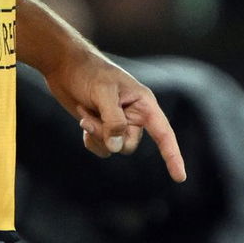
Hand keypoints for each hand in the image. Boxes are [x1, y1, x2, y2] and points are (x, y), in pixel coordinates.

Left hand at [41, 49, 187, 182]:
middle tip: (89, 118)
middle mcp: (134, 115)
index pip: (164, 134)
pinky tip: (82, 120)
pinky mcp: (102, 127)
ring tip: (84, 114)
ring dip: (97, 136)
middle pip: (129, 145)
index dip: (173, 156)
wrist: (63, 65)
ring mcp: (118, 122)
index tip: (180, 177)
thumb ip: (113, 120)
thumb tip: (116, 147)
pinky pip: (102, 147)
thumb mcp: (103, 92)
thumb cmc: (87, 72)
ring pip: (114, 148)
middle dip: (108, 136)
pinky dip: (91, 139)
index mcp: (143, 103)